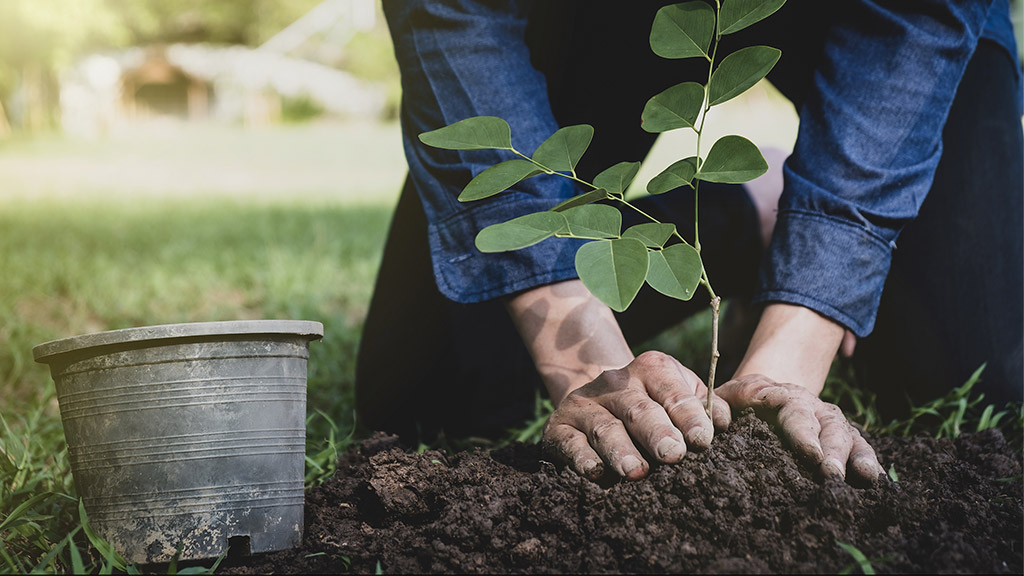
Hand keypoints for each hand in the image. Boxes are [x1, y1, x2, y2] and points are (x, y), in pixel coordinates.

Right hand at [542, 351, 730, 480]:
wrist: (597, 403)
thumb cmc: (656, 408)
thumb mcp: (683, 397)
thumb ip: (708, 407)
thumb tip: (723, 421)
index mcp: (651, 369)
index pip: (672, 391)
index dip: (688, 415)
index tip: (702, 440)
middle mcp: (615, 382)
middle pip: (638, 409)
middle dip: (657, 433)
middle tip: (673, 455)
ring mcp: (583, 403)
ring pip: (604, 427)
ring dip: (620, 450)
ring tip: (636, 472)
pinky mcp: (558, 427)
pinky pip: (569, 443)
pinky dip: (581, 458)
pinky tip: (595, 473)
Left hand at [716, 374, 884, 482]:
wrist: (758, 394)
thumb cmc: (734, 404)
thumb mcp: (720, 399)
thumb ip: (713, 409)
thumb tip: (714, 428)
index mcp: (778, 394)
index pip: (794, 408)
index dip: (804, 431)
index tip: (811, 455)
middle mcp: (810, 405)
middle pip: (827, 423)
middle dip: (832, 449)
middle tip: (831, 474)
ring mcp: (828, 421)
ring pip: (849, 435)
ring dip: (856, 456)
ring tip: (864, 478)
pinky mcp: (841, 438)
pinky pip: (859, 448)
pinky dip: (869, 463)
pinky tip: (876, 482)